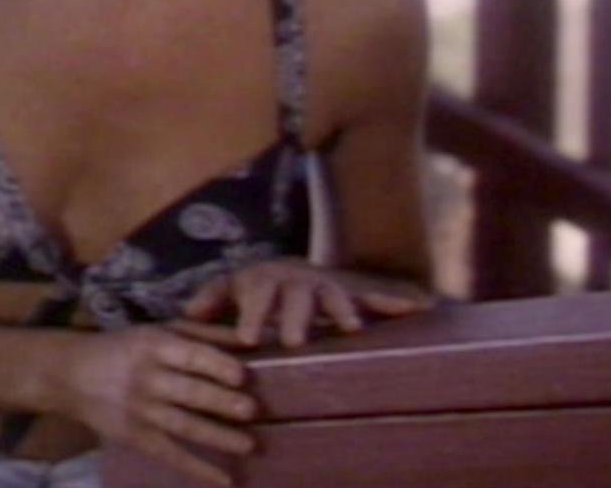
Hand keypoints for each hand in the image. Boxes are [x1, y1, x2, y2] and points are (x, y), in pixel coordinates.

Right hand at [55, 325, 255, 486]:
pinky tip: (225, 480)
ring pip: (184, 427)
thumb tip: (249, 339)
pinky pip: (171, 455)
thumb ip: (204, 333)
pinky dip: (198, 470)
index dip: (218, 366)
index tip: (244, 376)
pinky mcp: (135, 438)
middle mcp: (147, 379)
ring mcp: (140, 412)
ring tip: (249, 445)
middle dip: (222, 403)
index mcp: (154, 345)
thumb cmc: (127, 348)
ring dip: (218, 437)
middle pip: (190, 393)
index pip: (191, 356)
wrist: (71, 375)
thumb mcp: (160, 330)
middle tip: (253, 410)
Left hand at [180, 258, 435, 348]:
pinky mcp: (355, 293)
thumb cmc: (257, 288)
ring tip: (352, 327)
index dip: (252, 316)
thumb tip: (185, 314)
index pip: (258, 296)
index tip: (249, 339)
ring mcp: (328, 285)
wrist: (292, 270)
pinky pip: (378, 294)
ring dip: (345, 310)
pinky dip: (400, 299)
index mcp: (268, 280)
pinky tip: (424, 304)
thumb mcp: (230, 290)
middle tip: (295, 340)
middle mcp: (300, 280)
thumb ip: (211, 300)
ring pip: (337, 295)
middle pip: (299, 296)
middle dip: (298, 316)